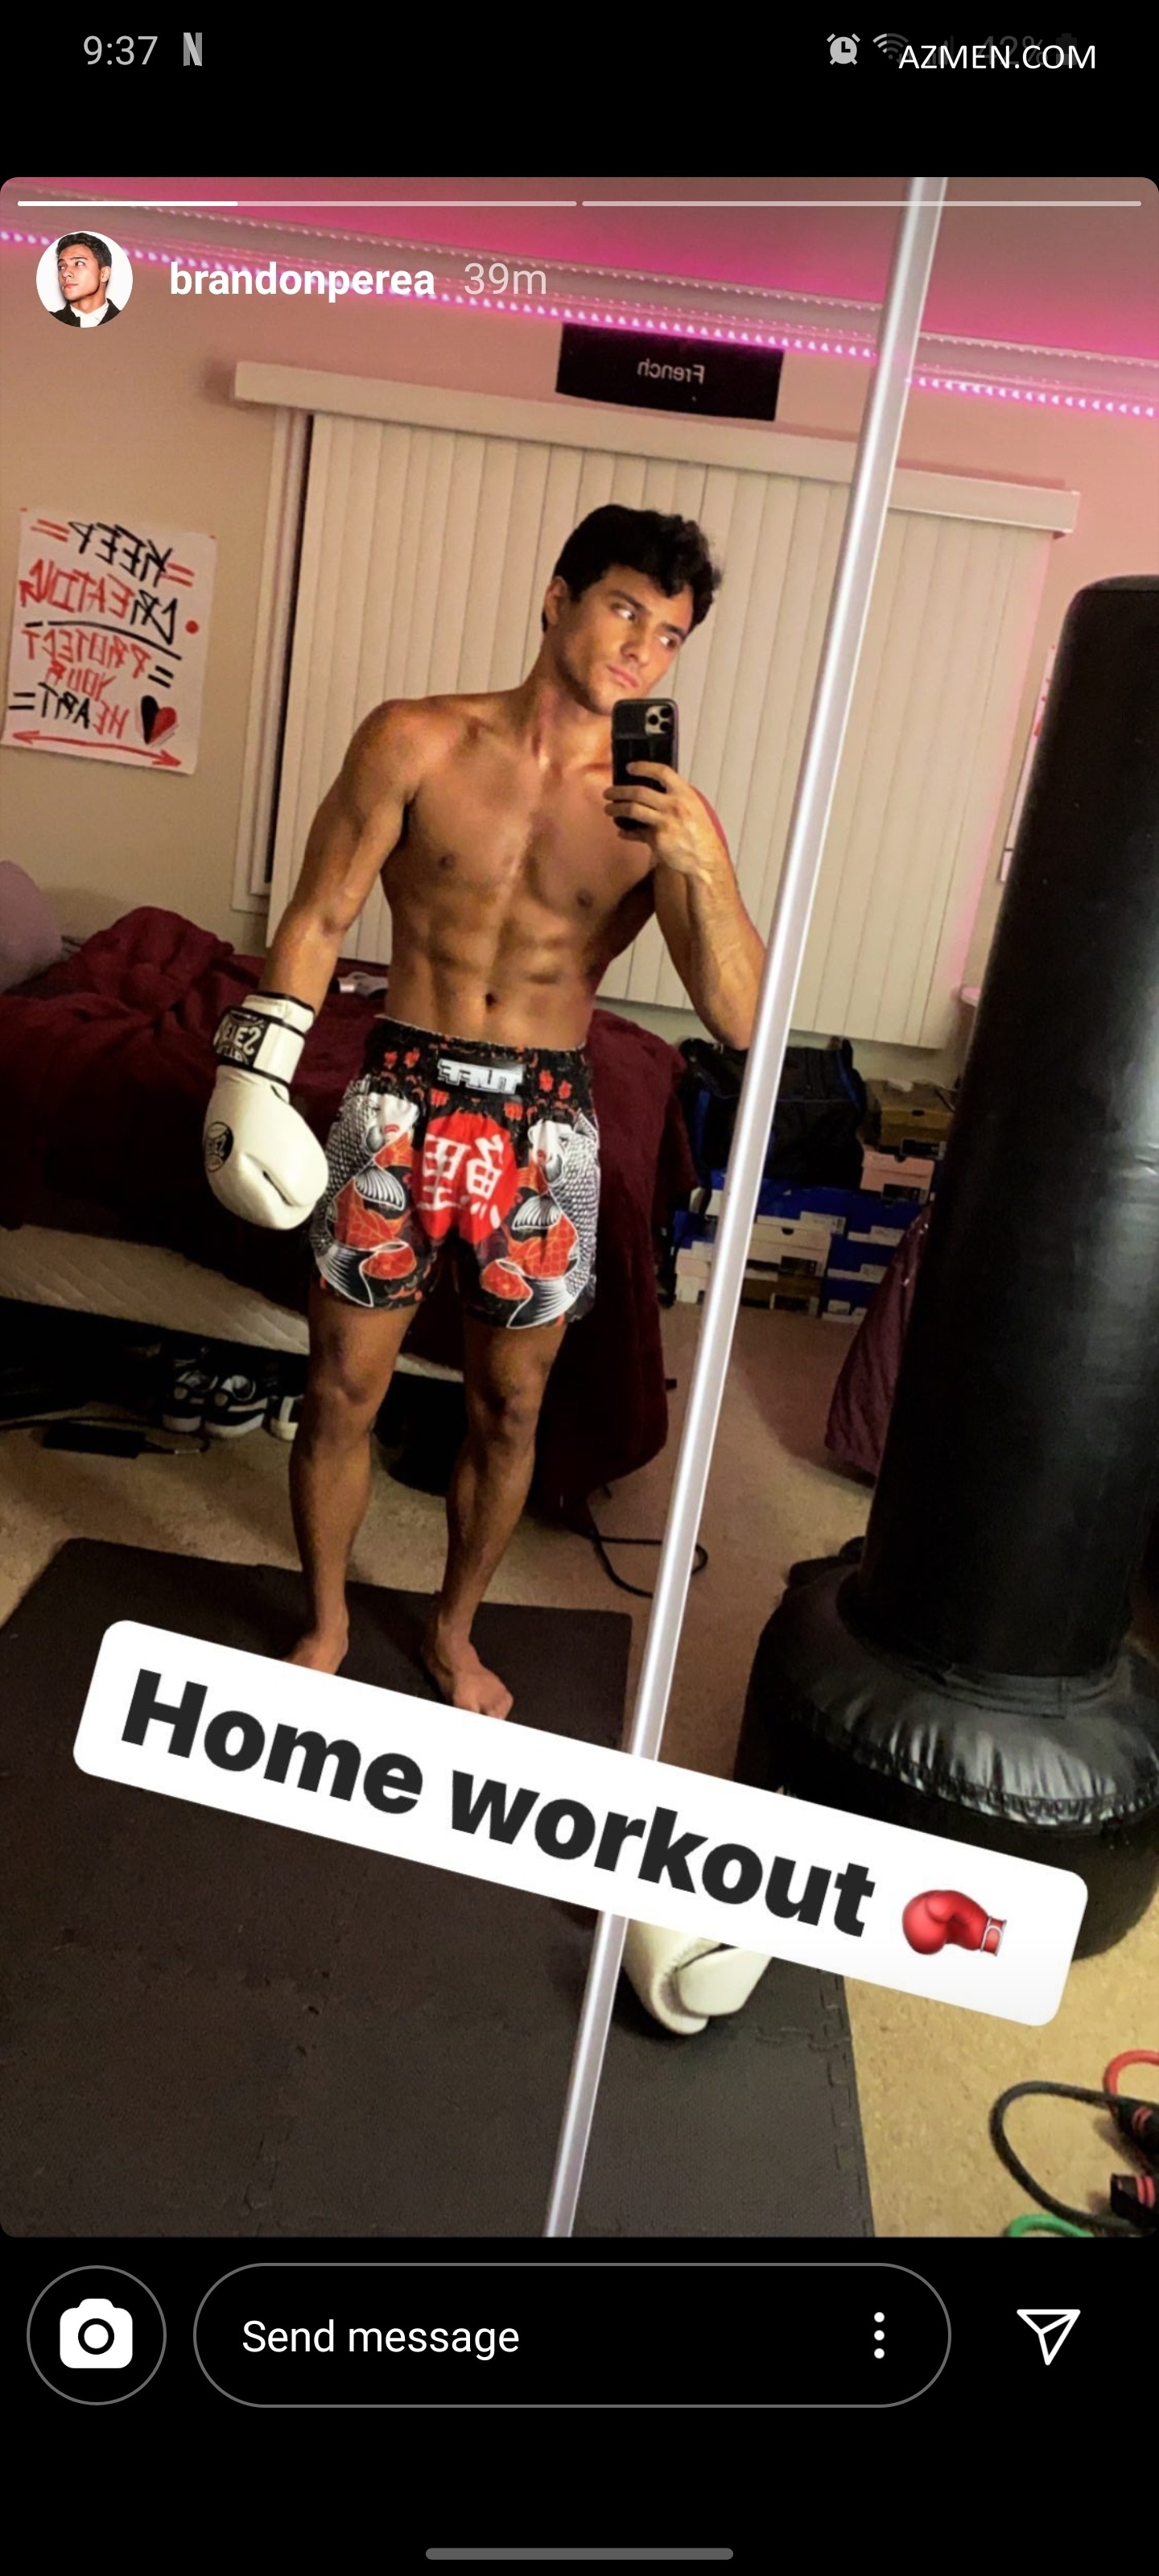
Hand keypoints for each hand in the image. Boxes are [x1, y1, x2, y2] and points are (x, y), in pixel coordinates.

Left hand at [603, 764, 725, 882]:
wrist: (705, 857)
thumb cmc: (699, 833)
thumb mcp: (693, 807)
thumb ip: (674, 797)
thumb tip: (649, 791)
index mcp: (685, 794)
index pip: (662, 772)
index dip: (643, 767)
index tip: (630, 767)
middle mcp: (674, 805)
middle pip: (639, 791)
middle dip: (619, 790)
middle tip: (608, 792)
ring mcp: (665, 822)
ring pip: (632, 809)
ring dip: (615, 808)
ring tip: (609, 809)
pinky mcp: (657, 839)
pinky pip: (636, 832)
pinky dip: (626, 832)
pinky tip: (622, 831)